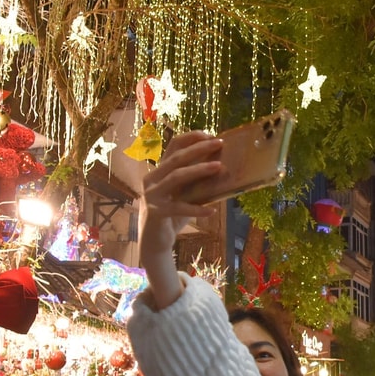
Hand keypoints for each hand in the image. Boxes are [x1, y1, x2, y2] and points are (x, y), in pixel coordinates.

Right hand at [139, 131, 222, 307]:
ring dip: (199, 170)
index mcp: (160, 171)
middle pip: (176, 158)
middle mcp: (152, 179)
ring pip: (177, 176)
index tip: (210, 134)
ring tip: (219, 167)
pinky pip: (179, 208)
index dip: (190, 137)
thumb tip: (222, 167)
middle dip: (199, 148)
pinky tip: (211, 211)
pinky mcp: (156, 211)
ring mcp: (152, 194)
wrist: (155, 241)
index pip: (172, 146)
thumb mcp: (185, 194)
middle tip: (219, 143)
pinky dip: (196, 209)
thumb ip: (196, 181)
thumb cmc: (173, 214)